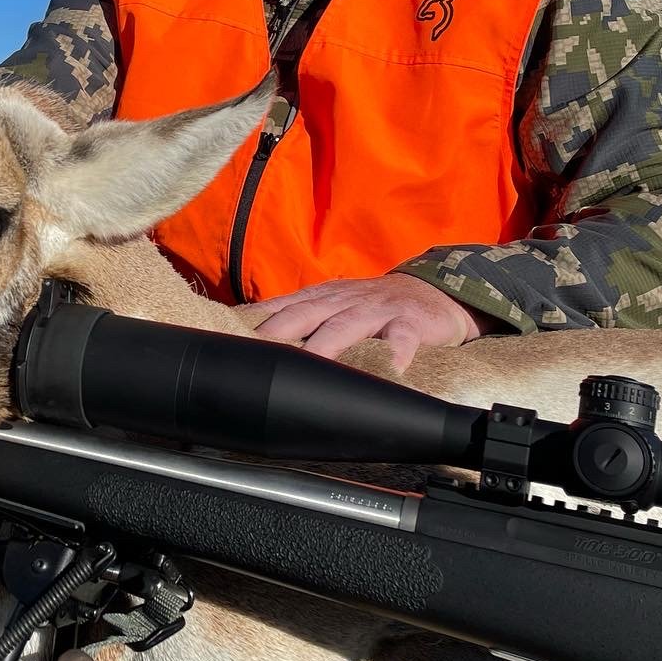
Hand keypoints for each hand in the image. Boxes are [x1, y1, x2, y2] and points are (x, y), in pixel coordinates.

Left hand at [252, 273, 489, 373]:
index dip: (255, 322)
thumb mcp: (331, 305)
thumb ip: (297, 319)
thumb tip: (251, 340)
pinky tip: (391, 368)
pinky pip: (402, 338)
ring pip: (346, 326)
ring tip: (312, 366)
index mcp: (319, 298)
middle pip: (304, 315)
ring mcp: (375, 310)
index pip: (280, 307)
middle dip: (278, 331)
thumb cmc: (371, 306)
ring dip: (327, 345)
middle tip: (256, 355)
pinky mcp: (410, 321)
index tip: (229, 339)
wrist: (431, 292)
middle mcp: (341, 301)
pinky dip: (396, 352)